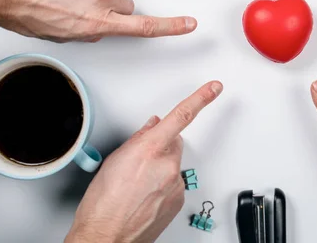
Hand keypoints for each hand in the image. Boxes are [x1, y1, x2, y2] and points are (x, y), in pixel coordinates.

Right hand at [65, 81, 223, 242]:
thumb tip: (153, 126)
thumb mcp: (114, 161)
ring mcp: (176, 184)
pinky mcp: (179, 199)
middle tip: (139, 162)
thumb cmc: (103, 204)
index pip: (181, 116)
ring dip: (160, 168)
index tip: (214, 88)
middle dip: (161, 145)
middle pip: (174, 142)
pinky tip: (144, 195)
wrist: (106, 237)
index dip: (200, 99)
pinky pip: (174, 182)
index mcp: (150, 150)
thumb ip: (138, 138)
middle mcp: (167, 166)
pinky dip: (163, 185)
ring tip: (137, 185)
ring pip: (173, 164)